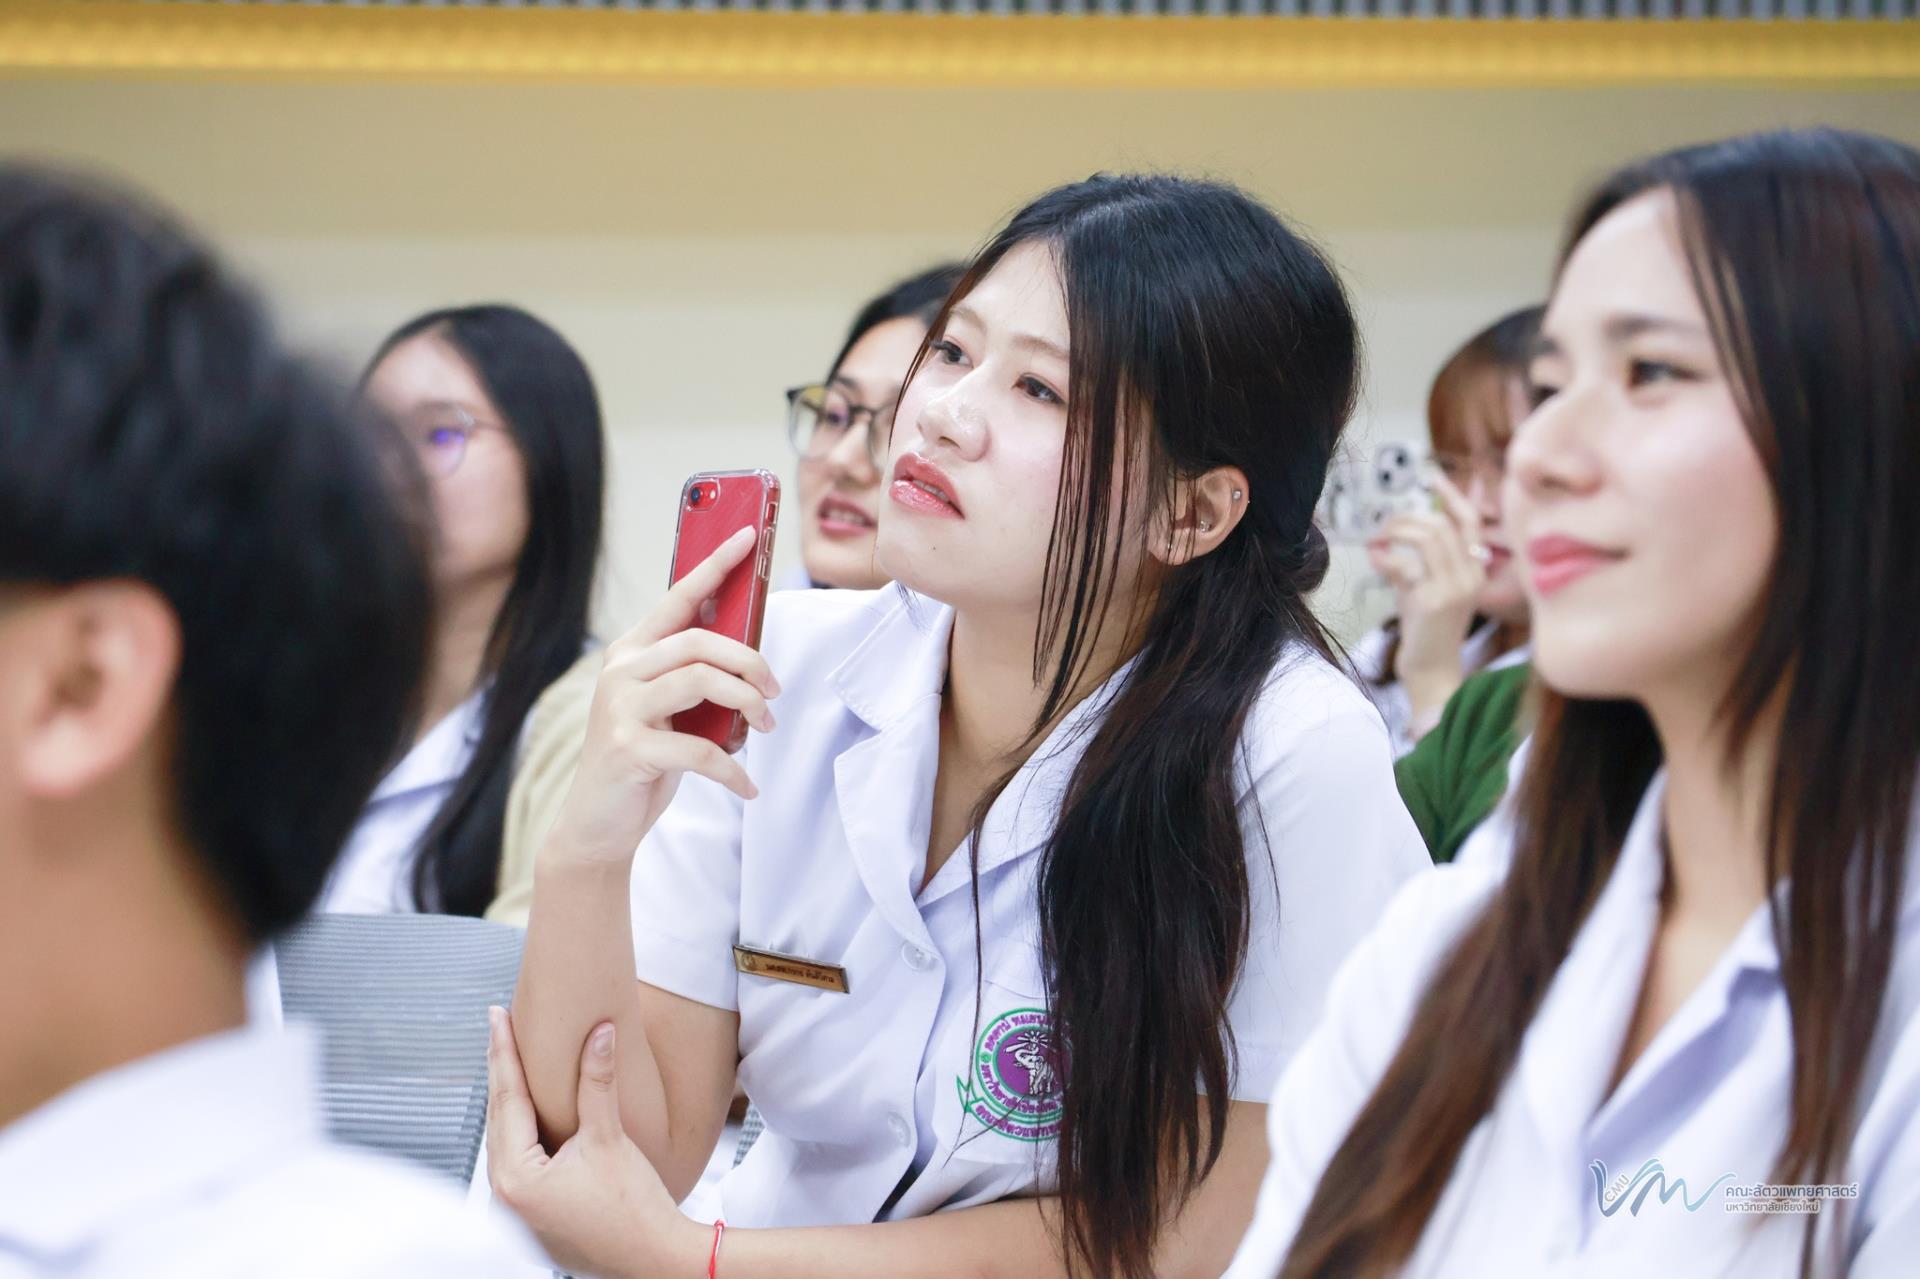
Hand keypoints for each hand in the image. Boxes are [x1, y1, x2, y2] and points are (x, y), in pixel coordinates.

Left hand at [488, 1009, 709, 1278]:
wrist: (654, 1260)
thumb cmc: (634, 1209)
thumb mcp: (610, 1137)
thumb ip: (598, 1081)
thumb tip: (600, 1031)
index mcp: (516, 1179)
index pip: (506, 1099)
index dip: (504, 1052)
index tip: (497, 1016)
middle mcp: (505, 1199)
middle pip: (499, 1119)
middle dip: (501, 1072)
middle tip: (500, 1028)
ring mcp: (515, 1213)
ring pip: (505, 1141)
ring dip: (510, 1101)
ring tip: (510, 1062)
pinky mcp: (531, 1219)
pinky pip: (518, 1162)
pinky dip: (522, 1131)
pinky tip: (530, 1112)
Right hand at [549, 525, 781, 863]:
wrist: (598, 823)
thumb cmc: (643, 761)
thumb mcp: (669, 711)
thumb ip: (695, 679)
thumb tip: (752, 661)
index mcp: (631, 652)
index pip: (679, 597)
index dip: (716, 565)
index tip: (752, 536)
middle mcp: (620, 671)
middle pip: (699, 641)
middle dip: (749, 662)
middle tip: (774, 691)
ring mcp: (619, 708)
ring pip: (700, 681)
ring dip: (747, 704)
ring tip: (765, 727)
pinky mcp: (627, 748)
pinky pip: (698, 748)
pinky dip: (732, 769)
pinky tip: (747, 785)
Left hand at [1367, 473, 1485, 726]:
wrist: (1431, 669)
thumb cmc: (1425, 627)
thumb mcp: (1425, 584)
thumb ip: (1417, 556)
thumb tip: (1394, 528)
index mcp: (1475, 568)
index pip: (1470, 521)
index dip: (1451, 495)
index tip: (1430, 477)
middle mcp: (1471, 576)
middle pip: (1443, 525)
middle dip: (1405, 520)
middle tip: (1382, 528)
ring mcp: (1455, 588)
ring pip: (1429, 537)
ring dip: (1395, 533)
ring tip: (1377, 542)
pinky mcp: (1434, 601)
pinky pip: (1406, 565)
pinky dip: (1385, 559)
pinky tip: (1374, 562)